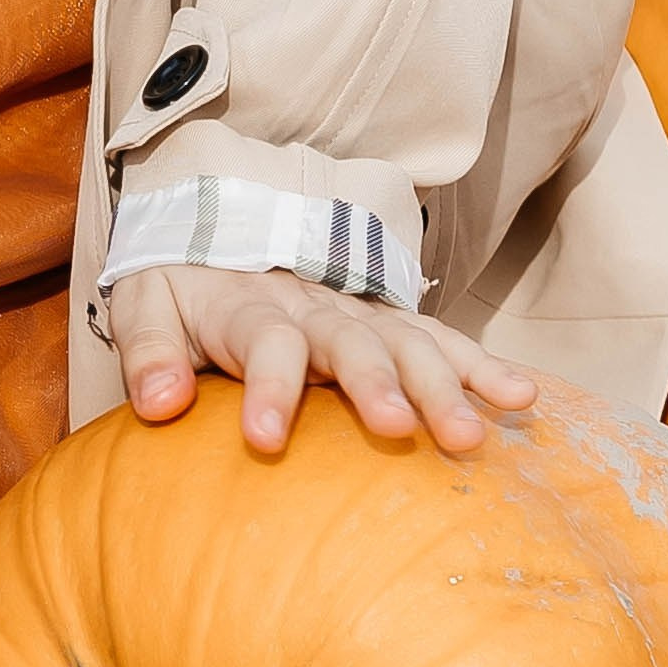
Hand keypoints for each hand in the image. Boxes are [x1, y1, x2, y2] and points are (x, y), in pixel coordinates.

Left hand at [109, 260, 536, 459]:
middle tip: (400, 430)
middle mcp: (311, 304)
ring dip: (441, 384)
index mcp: (247, 305)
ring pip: (405, 342)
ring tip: (473, 433)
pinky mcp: (384, 322)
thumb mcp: (146, 305)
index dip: (267, 387)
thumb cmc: (180, 287)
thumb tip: (158, 406)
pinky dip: (479, 364)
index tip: (263, 440)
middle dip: (377, 384)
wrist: (214, 226)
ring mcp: (354, 311)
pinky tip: (521, 397)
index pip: (263, 341)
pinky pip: (438, 339)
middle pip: (350, 341)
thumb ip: (147, 352)